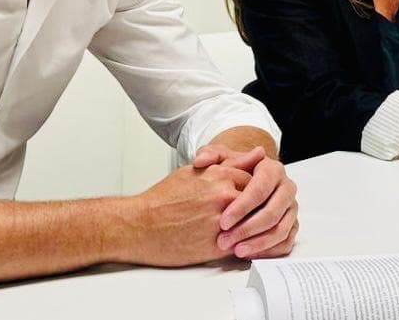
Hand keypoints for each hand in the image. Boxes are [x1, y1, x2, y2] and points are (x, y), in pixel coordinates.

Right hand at [128, 161, 252, 265]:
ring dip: (251, 226)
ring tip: (242, 227)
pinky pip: (242, 244)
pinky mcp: (216, 246)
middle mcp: (223, 196)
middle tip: (248, 213)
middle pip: (258, 202)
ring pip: (253, 224)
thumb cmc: (164, 199)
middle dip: (255, 208)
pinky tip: (234, 241)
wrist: (140, 226)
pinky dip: (242, 243)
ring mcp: (221, 222)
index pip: (256, 180)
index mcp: (220, 175)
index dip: (253, 189)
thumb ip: (230, 162)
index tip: (248, 195)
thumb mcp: (196, 171)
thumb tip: (257, 153)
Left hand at [193, 143, 298, 258]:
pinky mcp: (291, 225)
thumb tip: (202, 159)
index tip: (222, 222)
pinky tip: (249, 255)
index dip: (242, 207)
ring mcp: (291, 208)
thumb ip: (210, 156)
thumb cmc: (232, 173)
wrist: (245, 184)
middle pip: (273, 211)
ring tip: (235, 251)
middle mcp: (286, 187)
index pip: (261, 188)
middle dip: (248, 229)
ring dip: (258, 243)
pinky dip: (269, 251)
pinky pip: (286, 242)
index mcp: (273, 169)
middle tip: (225, 240)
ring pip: (281, 229)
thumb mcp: (221, 160)